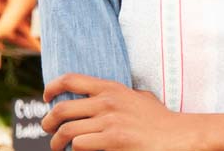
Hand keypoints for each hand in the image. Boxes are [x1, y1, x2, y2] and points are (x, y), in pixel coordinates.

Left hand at [42, 74, 195, 150]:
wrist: (177, 136)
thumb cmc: (159, 120)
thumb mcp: (139, 98)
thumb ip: (120, 95)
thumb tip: (99, 98)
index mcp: (112, 88)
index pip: (71, 79)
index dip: (52, 88)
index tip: (46, 98)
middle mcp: (108, 102)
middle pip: (61, 109)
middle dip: (47, 123)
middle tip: (48, 129)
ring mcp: (110, 121)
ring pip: (66, 131)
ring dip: (57, 142)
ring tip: (58, 146)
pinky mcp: (113, 140)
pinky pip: (79, 145)